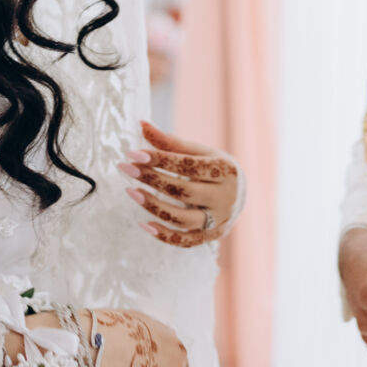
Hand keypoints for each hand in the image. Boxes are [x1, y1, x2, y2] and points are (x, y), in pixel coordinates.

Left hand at [120, 120, 239, 247]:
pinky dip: (163, 235)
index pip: (188, 166)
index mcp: (225, 170)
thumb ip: (171, 143)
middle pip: (184, 192)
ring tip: (131, 192)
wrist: (239, 193)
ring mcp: (218, 220)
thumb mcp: (200, 152)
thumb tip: (141, 124)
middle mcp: (225, 197)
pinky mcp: (210, 238)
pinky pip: (184, 241)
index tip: (133, 154)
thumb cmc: (214, 168)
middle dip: (152, 179)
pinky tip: (144, 224)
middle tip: (126, 168)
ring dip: (154, 206)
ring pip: (183, 219)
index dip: (159, 159)